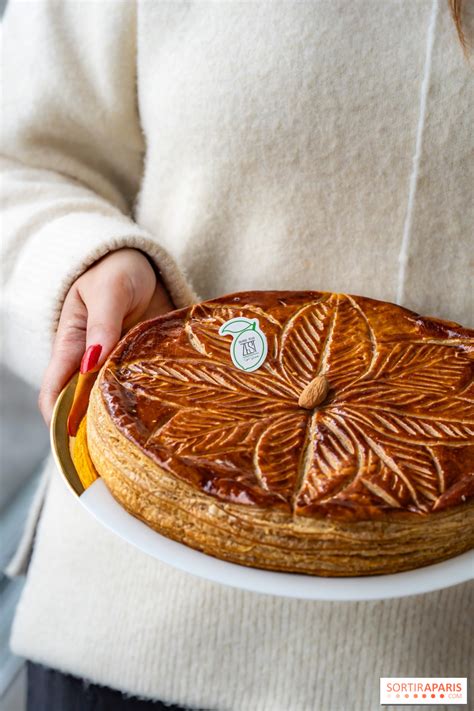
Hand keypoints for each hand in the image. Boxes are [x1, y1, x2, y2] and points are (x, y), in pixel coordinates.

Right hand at [38, 248, 172, 424]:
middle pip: (86, 408)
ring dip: (126, 420)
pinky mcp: (146, 368)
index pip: (55, 392)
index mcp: (72, 347)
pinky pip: (148, 392)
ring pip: (117, 404)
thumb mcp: (108, 290)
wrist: (146, 264)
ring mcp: (120, 369)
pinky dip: (153, 404)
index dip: (59, 419)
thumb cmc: (117, 271)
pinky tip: (167, 418)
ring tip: (141, 440)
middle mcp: (93, 365)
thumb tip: (92, 364)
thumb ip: (103, 324)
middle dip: (94, 430)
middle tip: (115, 448)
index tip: (74, 439)